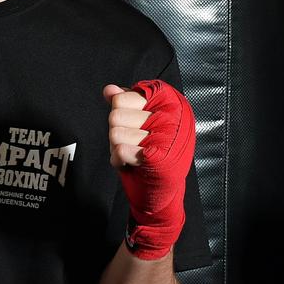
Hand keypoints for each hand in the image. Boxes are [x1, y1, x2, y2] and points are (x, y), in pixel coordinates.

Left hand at [103, 80, 195, 259]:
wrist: (161, 194)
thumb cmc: (151, 154)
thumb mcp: (140, 123)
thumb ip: (126, 103)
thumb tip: (109, 90)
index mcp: (172, 102)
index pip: (124, 97)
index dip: (121, 114)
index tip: (136, 125)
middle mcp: (174, 116)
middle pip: (116, 114)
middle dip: (117, 131)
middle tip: (133, 143)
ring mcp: (168, 137)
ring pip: (115, 133)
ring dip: (117, 147)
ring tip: (132, 154)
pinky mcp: (160, 158)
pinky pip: (120, 151)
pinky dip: (118, 161)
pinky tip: (130, 165)